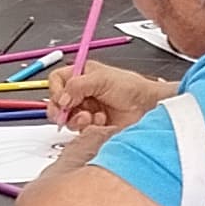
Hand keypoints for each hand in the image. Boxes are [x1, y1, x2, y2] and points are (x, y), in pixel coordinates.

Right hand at [45, 59, 166, 132]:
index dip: (56, 90)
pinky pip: (79, 130)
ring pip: (67, 118)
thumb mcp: (102, 79)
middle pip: (57, 102)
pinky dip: (88, 127)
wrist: (148, 107)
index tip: (63, 99)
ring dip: (76, 119)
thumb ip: (77, 86)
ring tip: (89, 117)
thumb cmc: (132, 88)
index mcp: (82, 75)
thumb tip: (61, 98)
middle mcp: (81, 93)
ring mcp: (86, 110)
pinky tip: (101, 121)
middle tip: (64, 115)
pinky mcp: (91, 125)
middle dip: (60, 110)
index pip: (57, 81)